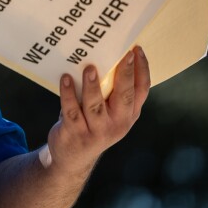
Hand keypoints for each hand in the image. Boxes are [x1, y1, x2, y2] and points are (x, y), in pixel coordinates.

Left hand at [45, 46, 149, 174]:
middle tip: (124, 54)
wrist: (73, 157)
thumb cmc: (92, 123)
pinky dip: (68, 94)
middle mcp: (118, 123)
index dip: (142, 69)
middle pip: (124, 96)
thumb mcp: (108, 111)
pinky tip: (65, 79)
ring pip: (95, 105)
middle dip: (125, 73)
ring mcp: (97, 130)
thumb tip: (101, 53)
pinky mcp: (76, 133)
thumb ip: (110, 90)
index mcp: (129, 114)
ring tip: (89, 68)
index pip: (142, 90)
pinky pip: (71, 111)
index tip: (136, 49)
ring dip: (92, 86)